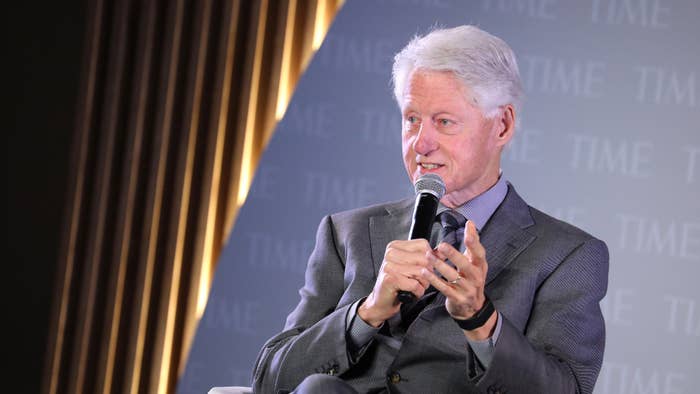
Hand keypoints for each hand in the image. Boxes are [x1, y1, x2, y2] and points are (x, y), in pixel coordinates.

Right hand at [358, 239, 433, 326]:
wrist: (381, 302)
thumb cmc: (397, 285)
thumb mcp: (411, 267)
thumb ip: (426, 257)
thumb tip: (443, 251)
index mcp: (395, 246)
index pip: (423, 245)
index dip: (429, 258)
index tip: (423, 268)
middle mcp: (391, 253)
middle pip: (424, 258)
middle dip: (428, 274)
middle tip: (418, 281)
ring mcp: (389, 265)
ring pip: (422, 272)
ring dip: (423, 284)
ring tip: (414, 287)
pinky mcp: (391, 279)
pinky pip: (415, 284)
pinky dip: (417, 292)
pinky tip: (410, 293)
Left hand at [421, 221, 496, 338]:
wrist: (472, 308)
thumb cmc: (471, 280)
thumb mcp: (475, 263)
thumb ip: (472, 244)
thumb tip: (470, 223)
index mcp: (480, 266)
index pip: (479, 253)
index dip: (474, 242)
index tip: (468, 231)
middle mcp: (476, 277)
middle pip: (466, 265)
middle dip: (453, 255)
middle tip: (442, 245)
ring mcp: (467, 289)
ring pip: (453, 276)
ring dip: (440, 266)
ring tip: (428, 257)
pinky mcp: (458, 298)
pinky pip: (444, 288)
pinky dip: (434, 280)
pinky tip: (425, 272)